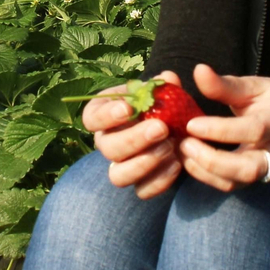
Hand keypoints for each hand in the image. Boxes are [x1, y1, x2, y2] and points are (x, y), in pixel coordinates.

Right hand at [83, 70, 184, 198]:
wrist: (171, 125)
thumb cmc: (157, 103)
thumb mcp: (159, 91)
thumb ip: (163, 86)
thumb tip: (168, 78)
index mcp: (103, 116)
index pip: (92, 118)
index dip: (107, 115)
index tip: (128, 108)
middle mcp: (106, 143)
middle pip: (108, 149)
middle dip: (134, 139)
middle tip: (161, 128)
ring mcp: (121, 166)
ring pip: (118, 176)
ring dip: (144, 163)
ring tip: (170, 148)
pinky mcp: (139, 183)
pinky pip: (142, 191)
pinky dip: (159, 181)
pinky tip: (177, 163)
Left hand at [178, 63, 269, 191]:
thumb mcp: (254, 85)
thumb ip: (225, 84)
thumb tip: (198, 70)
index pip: (254, 130)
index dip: (221, 130)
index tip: (192, 124)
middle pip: (248, 168)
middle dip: (212, 160)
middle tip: (185, 144)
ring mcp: (269, 167)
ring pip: (239, 181)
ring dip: (206, 172)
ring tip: (184, 152)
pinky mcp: (257, 177)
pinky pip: (233, 185)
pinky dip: (208, 177)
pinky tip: (191, 162)